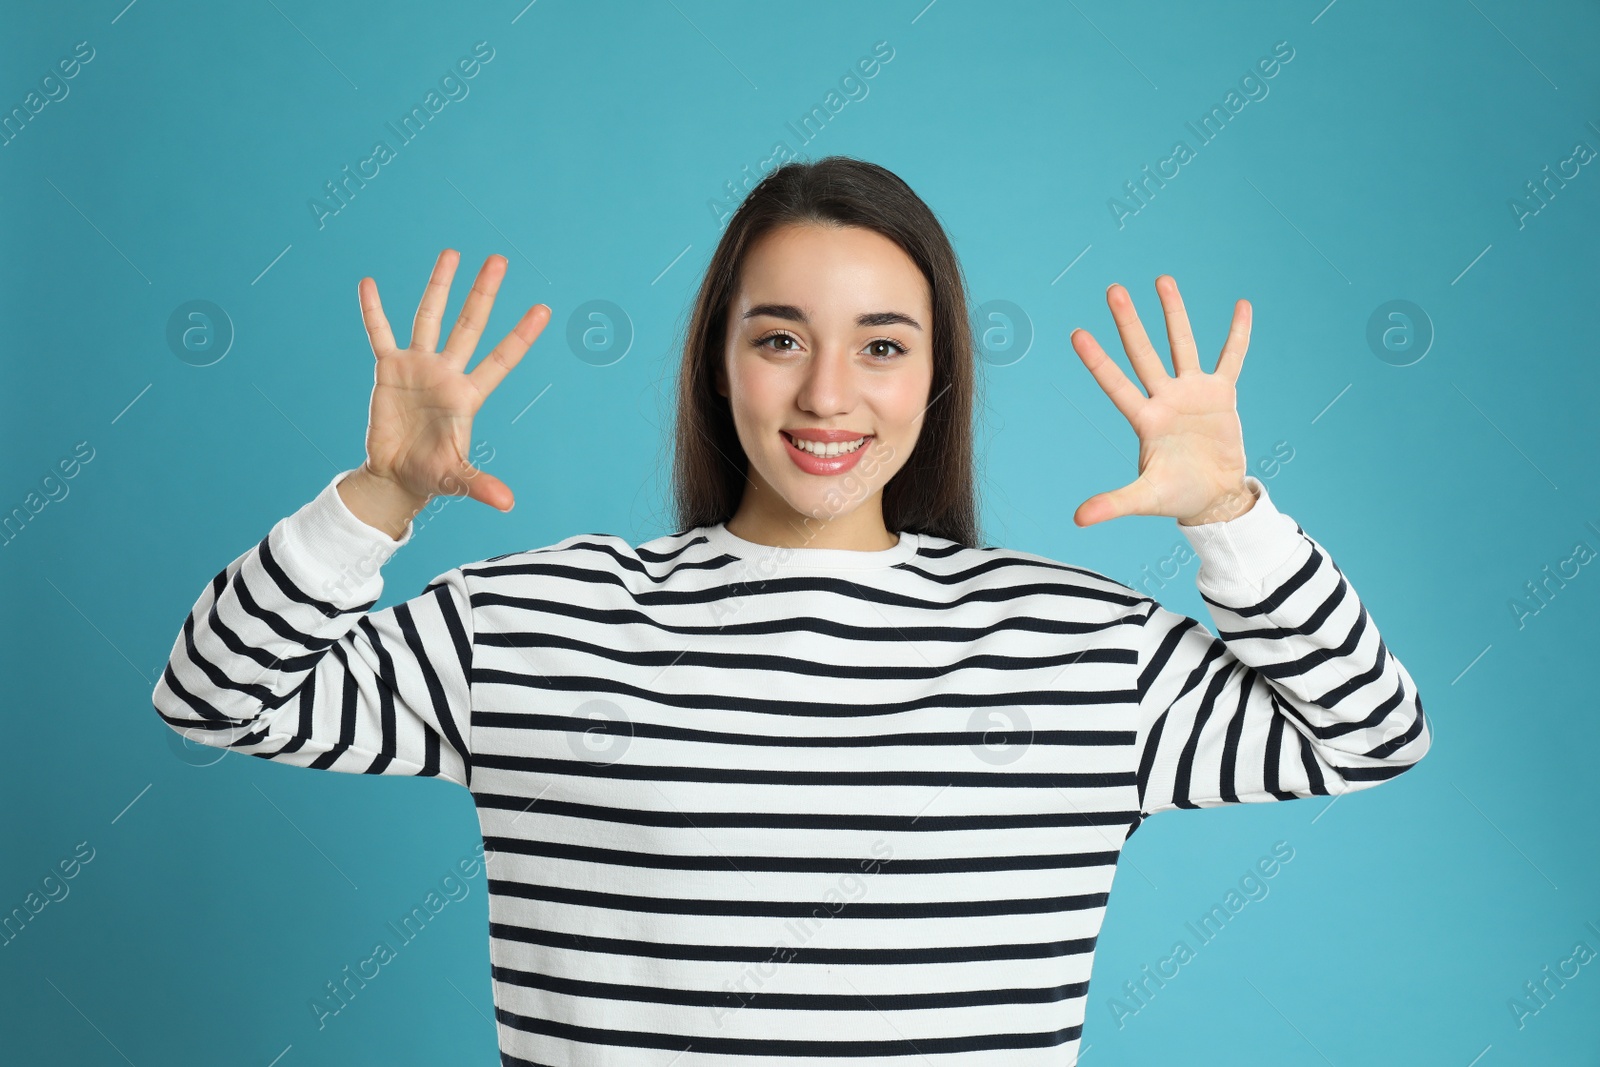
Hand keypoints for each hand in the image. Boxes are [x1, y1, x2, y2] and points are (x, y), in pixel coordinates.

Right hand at [356, 249, 549, 512]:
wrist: (396, 476)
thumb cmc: (432, 476)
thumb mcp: (456, 479)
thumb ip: (480, 485)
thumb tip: (508, 504)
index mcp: (468, 395)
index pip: (501, 359)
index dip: (520, 336)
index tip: (543, 309)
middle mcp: (447, 373)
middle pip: (469, 325)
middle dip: (483, 293)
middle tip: (499, 259)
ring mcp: (418, 367)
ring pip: (430, 317)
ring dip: (439, 286)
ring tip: (453, 253)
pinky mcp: (388, 370)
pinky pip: (380, 334)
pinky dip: (373, 311)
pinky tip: (368, 283)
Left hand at [1069, 276, 1253, 527]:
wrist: (1213, 496)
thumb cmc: (1176, 496)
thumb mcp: (1145, 498)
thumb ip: (1113, 502)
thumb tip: (1077, 520)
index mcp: (1145, 419)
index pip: (1115, 384)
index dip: (1097, 360)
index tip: (1077, 333)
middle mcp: (1165, 398)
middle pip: (1143, 353)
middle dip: (1129, 322)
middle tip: (1113, 290)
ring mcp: (1193, 392)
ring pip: (1181, 344)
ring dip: (1173, 313)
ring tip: (1162, 279)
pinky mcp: (1221, 394)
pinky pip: (1231, 357)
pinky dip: (1238, 334)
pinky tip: (1241, 305)